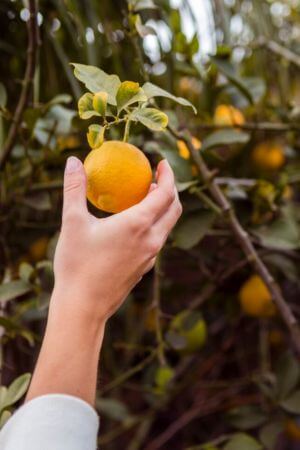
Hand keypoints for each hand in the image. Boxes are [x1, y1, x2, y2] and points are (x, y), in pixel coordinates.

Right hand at [52, 156, 181, 323]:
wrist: (83, 307)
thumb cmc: (77, 264)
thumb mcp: (72, 222)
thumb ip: (75, 188)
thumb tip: (74, 160)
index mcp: (139, 225)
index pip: (167, 193)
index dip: (169, 174)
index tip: (162, 162)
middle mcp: (152, 240)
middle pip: (174, 209)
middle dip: (171, 190)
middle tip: (156, 179)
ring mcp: (150, 257)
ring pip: (167, 226)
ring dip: (163, 208)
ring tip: (145, 198)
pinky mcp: (144, 268)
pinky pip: (156, 240)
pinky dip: (154, 225)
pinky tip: (133, 226)